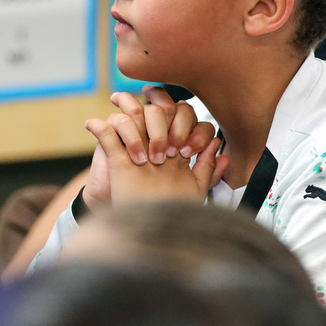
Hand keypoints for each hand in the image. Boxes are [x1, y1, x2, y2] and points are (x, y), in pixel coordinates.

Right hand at [82, 86, 227, 207]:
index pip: (188, 114)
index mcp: (176, 136)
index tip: (189, 152)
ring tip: (146, 160)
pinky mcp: (111, 146)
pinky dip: (112, 130)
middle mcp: (155, 131)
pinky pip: (108, 126)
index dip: (190, 129)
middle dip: (169, 129)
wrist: (136, 219)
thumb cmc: (168, 203)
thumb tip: (217, 143)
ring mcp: (133, 136)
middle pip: (164, 107)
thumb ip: (208, 167)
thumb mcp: (194, 188)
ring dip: (143, 133)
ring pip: (137, 110)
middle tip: (169, 154)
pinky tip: (131, 157)